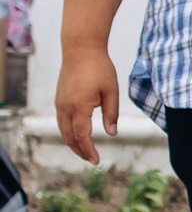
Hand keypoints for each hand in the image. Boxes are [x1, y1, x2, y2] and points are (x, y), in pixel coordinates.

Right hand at [51, 46, 122, 166]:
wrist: (81, 50)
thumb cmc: (100, 69)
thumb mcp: (112, 92)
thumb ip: (112, 114)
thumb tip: (112, 133)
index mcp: (79, 107)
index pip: (82, 136)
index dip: (89, 150)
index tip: (97, 161)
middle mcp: (65, 107)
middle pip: (70, 137)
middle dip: (80, 151)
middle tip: (92, 160)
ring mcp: (60, 103)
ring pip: (63, 130)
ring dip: (73, 143)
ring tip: (85, 151)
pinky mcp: (59, 99)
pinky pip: (61, 121)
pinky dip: (68, 132)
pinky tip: (77, 135)